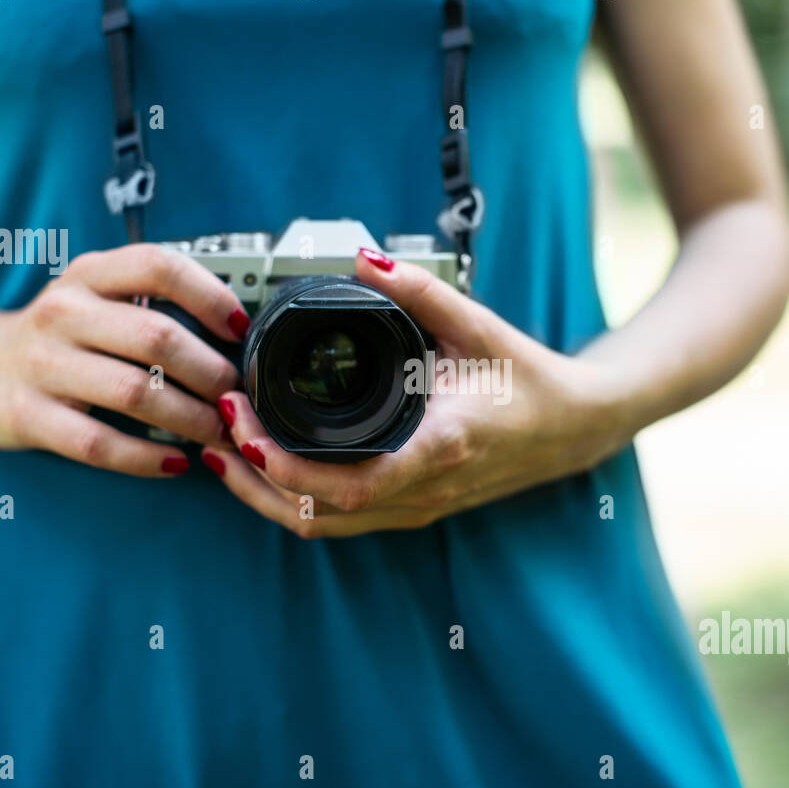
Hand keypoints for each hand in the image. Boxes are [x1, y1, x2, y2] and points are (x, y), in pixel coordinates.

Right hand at [0, 243, 247, 475]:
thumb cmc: (57, 336)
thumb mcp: (94, 299)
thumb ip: (150, 301)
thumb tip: (237, 330)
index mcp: (88, 275)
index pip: (158, 266)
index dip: (210, 296)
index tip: (241, 329)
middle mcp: (63, 312)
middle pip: (157, 336)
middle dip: (211, 371)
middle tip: (238, 396)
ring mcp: (41, 363)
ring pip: (135, 392)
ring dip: (190, 418)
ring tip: (218, 433)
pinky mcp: (26, 415)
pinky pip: (99, 443)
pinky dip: (146, 457)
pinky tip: (176, 462)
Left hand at [203, 249, 633, 536]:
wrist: (573, 429)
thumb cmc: (530, 381)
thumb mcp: (480, 327)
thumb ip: (421, 292)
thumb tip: (365, 260)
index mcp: (438, 448)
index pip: (346, 484)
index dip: (283, 464)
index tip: (242, 422)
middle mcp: (422, 492)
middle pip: (314, 515)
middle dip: (253, 482)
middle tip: (215, 432)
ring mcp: (416, 509)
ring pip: (321, 527)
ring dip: (266, 497)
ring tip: (224, 453)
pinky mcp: (411, 509)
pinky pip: (338, 521)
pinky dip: (293, 499)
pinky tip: (267, 467)